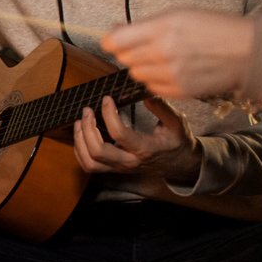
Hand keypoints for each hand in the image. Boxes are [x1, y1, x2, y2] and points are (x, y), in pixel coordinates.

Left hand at [71, 94, 202, 182]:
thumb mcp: (176, 122)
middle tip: (88, 110)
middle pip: (98, 151)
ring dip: (80, 141)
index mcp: (146, 149)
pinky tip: (81, 135)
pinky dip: (80, 151)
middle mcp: (130, 161)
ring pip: (90, 162)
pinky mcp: (115, 169)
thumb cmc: (178, 141)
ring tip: (80, 122)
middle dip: (88, 129)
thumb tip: (146, 92)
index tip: (106, 99)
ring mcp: (121, 168)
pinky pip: (90, 166)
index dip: (109, 114)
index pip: (120, 134)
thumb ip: (162, 107)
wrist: (181, 164)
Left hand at [102, 11, 253, 99]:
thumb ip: (145, 25)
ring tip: (160, 58)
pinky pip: (152, 88)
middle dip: (128, 52)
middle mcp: (164, 52)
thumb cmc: (215, 28)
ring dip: (141, 67)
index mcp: (162, 28)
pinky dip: (155, 79)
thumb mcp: (179, 14)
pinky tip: (170, 70)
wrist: (248, 52)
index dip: (110, 41)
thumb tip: (116, 30)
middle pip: (125, 58)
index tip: (112, 40)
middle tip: (141, 46)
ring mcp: (171, 74)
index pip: (117, 40)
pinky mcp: (179, 91)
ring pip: (136, 74)